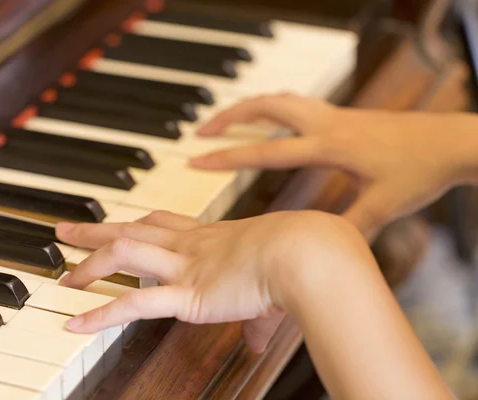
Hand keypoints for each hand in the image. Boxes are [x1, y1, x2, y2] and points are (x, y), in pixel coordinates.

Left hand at [55, 210, 367, 352]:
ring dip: (89, 265)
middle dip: (95, 231)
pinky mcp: (188, 294)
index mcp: (211, 239)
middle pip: (131, 230)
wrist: (310, 254)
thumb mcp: (273, 290)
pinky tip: (77, 325)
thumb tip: (259, 345)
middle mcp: (192, 248)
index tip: (115, 221)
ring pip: (123, 256)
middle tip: (65, 228)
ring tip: (63, 278)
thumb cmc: (301, 257)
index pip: (161, 224)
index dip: (134, 223)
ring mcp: (186, 268)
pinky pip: (136, 304)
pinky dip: (102, 315)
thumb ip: (259, 321)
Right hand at [190, 93, 477, 239]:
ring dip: (248, 106)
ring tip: (225, 119)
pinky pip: (298, 102)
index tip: (197, 158)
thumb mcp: (381, 208)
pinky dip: (274, 106)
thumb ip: (346, 228)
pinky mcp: (343, 114)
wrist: (451, 142)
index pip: (266, 151)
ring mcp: (334, 115)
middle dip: (227, 117)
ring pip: (279, 99)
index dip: (227, 157)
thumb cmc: (419, 171)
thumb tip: (317, 251)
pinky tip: (270, 118)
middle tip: (200, 130)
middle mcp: (326, 124)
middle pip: (264, 108)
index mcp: (329, 147)